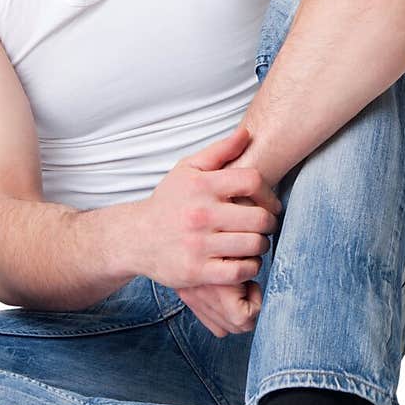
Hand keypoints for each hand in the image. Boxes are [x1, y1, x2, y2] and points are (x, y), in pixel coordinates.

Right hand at [134, 124, 281, 327]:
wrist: (135, 238)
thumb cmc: (168, 202)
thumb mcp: (187, 170)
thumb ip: (219, 151)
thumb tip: (247, 134)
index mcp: (201, 186)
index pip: (252, 181)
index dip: (269, 193)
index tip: (270, 204)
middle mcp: (200, 214)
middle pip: (259, 218)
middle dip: (269, 223)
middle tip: (265, 226)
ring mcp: (198, 244)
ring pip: (253, 245)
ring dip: (261, 246)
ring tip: (254, 243)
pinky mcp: (196, 271)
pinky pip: (239, 270)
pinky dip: (250, 267)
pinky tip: (245, 261)